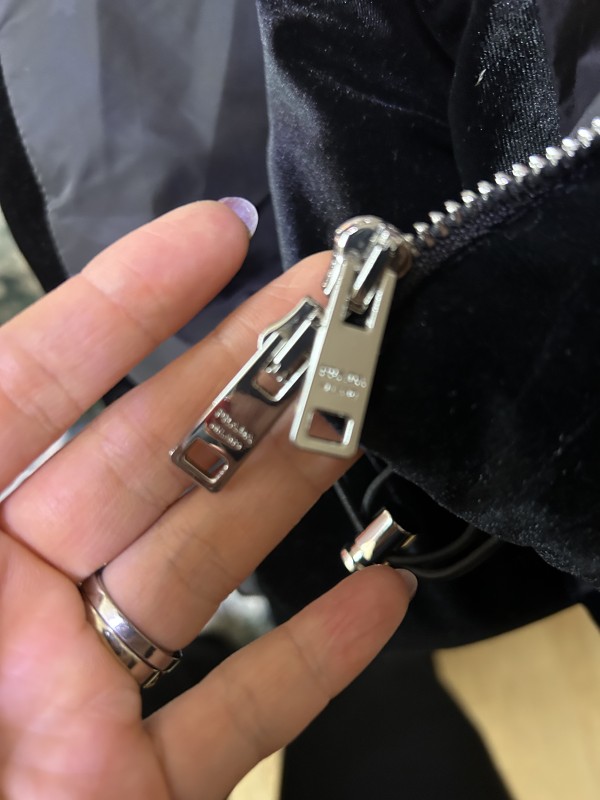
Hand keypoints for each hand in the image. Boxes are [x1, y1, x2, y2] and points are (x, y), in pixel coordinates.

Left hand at [0, 202, 413, 798]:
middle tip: (337, 305)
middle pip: (152, 454)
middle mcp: (11, 596)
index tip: (219, 233)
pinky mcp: (127, 792)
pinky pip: (233, 718)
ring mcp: (77, 693)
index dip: (133, 297)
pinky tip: (377, 597)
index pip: (42, 373)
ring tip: (371, 411)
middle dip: (249, 368)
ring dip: (294, 487)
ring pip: (208, 567)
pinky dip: (311, 662)